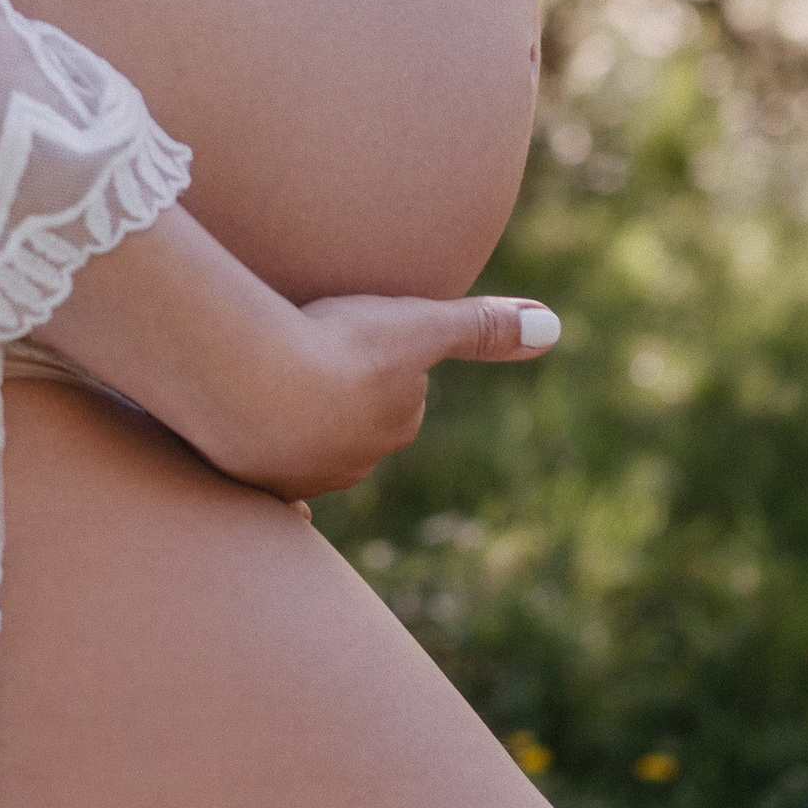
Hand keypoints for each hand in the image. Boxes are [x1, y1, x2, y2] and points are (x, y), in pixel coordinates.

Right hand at [215, 288, 559, 500]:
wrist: (253, 384)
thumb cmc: (340, 346)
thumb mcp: (417, 324)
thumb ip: (481, 326)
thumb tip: (554, 326)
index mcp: (394, 423)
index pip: (399, 394)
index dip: (381, 363)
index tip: (359, 340)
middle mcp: (356, 461)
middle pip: (357, 423)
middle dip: (343, 397)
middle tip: (315, 358)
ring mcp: (304, 475)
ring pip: (311, 446)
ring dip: (299, 422)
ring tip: (273, 386)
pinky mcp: (258, 481)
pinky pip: (271, 483)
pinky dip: (271, 473)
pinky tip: (264, 475)